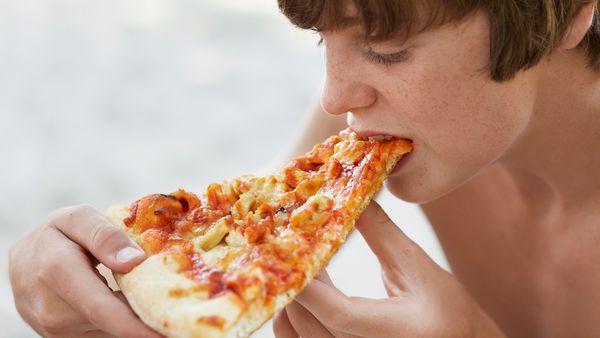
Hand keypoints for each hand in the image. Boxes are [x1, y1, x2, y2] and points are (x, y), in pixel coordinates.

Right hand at [8, 204, 162, 337]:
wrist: (25, 259)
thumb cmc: (56, 233)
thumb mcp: (78, 219)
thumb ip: (105, 235)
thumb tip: (134, 261)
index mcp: (56, 271)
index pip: (101, 307)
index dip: (134, 324)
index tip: (164, 331)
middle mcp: (51, 308)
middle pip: (110, 322)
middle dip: (143, 319)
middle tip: (175, 314)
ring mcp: (54, 328)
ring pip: (108, 330)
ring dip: (134, 320)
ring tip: (157, 304)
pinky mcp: (62, 337)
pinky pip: (101, 333)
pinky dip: (123, 322)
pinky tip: (136, 308)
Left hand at [273, 202, 504, 337]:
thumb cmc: (447, 308)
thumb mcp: (418, 266)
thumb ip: (381, 232)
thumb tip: (352, 196)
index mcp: (397, 331)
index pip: (340, 314)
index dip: (309, 286)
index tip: (289, 254)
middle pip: (310, 326)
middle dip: (292, 285)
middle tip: (284, 248)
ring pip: (299, 337)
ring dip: (289, 301)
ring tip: (296, 266)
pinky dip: (293, 317)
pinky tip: (304, 291)